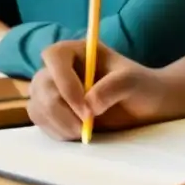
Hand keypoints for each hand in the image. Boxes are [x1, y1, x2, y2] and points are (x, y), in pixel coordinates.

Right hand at [28, 40, 167, 140]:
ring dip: (58, 124)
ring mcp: (54, 90)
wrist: (146, 106)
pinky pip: (42, 122)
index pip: (54, 57)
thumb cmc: (141, 86)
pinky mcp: (53, 112)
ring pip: (38, 106)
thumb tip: (89, 106)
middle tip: (85, 127)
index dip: (64, 81)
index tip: (85, 107)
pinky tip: (79, 134)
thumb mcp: (133, 82)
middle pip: (41, 85)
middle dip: (60, 110)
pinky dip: (57, 132)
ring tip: (85, 131)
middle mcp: (61, 68)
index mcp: (77, 51)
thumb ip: (113, 87)